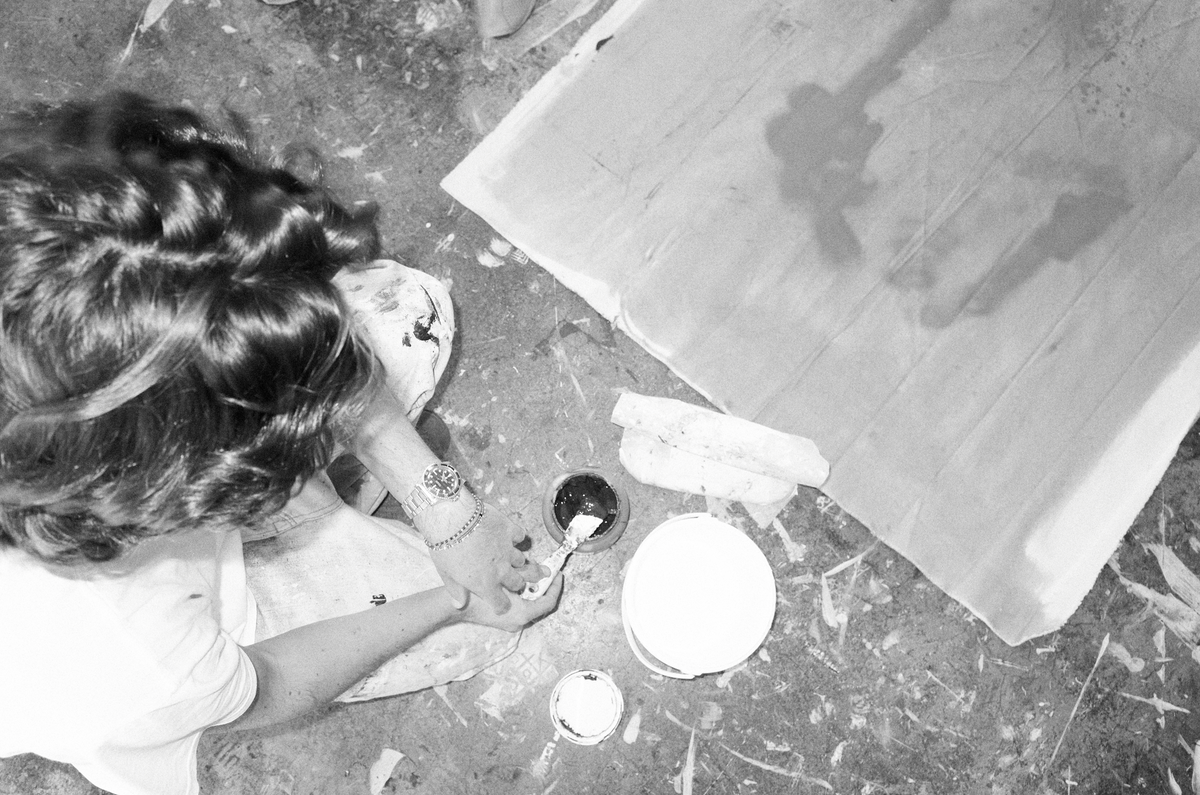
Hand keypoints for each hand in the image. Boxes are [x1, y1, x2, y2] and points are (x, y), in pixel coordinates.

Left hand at [428, 502, 544, 613]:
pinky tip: (507, 535)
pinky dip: (515, 536)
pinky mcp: (509, 530)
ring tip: (506, 555)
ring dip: (515, 560)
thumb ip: (456, 591)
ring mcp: (507, 550)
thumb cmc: (445, 547)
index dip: (501, 605)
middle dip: (514, 583)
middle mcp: (500, 570)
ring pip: (521, 560)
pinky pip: (520, 536)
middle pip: (518, 583)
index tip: (499, 603)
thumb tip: (458, 604)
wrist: (452, 518)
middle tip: (508, 578)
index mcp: (485, 584)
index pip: (501, 604)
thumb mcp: (446, 573)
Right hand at [460, 573, 562, 631]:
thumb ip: (526, 575)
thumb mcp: (505, 580)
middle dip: (543, 585)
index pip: (548, 602)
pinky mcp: (503, 619)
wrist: (452, 604)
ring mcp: (511, 622)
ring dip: (532, 588)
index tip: (558, 574)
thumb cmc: (478, 592)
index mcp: (523, 615)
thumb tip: (544, 570)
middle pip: (540, 603)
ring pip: (529, 603)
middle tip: (545, 570)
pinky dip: (522, 592)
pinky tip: (516, 579)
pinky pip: (520, 605)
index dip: (556, 587)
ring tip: (530, 572)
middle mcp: (519, 622)